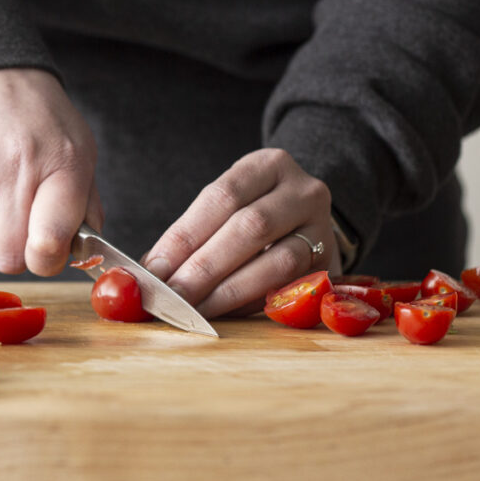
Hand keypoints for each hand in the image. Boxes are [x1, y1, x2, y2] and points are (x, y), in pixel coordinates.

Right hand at [0, 68, 101, 275]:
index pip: (49, 244)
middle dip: (9, 250)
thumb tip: (79, 256)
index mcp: (65, 163)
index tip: (42, 249)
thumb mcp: (78, 150)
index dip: (45, 260)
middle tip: (11, 223)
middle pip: (7, 258)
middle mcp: (18, 162)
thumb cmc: (37, 118)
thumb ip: (85, 206)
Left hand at [142, 148, 341, 318]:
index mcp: (268, 165)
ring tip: (193, 309)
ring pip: (277, 261)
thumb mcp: (226, 207)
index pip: (221, 196)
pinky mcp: (330, 267)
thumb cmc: (249, 215)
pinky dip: (251, 303)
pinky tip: (222, 314)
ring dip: (228, 291)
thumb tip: (149, 273)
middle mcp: (303, 191)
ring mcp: (323, 229)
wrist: (306, 221)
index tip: (154, 268)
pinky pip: (289, 289)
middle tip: (172, 295)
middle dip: (204, 267)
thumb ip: (191, 236)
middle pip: (250, 227)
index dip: (185, 235)